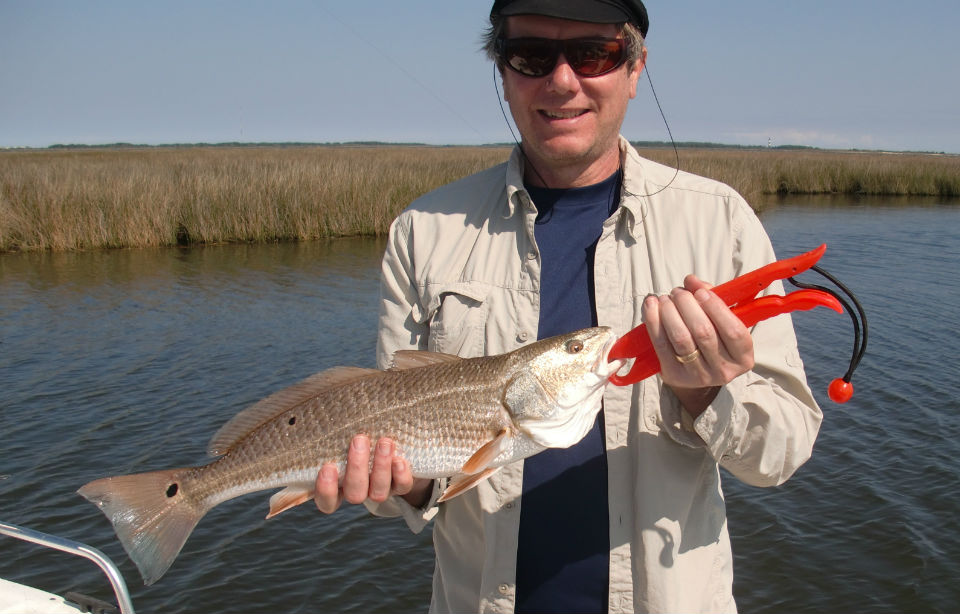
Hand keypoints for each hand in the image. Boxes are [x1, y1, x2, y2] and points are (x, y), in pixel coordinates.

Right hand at [314, 435, 431, 512]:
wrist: (396, 439)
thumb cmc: (360, 430)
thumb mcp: (345, 428)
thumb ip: (335, 425)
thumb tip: (323, 397)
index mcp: (338, 482)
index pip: (326, 500)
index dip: (325, 490)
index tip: (328, 467)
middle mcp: (358, 489)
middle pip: (354, 493)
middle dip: (357, 468)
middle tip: (359, 440)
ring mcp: (380, 489)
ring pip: (378, 492)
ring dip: (380, 467)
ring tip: (384, 442)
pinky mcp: (402, 484)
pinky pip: (402, 487)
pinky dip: (401, 475)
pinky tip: (400, 459)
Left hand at [643, 275, 754, 414]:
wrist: (695, 371)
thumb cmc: (713, 338)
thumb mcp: (721, 321)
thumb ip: (711, 298)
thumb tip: (691, 281)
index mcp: (742, 357)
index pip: (733, 331)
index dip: (716, 308)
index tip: (700, 292)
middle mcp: (723, 370)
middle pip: (703, 332)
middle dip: (687, 305)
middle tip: (678, 292)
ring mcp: (698, 376)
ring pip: (681, 338)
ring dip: (669, 312)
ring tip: (665, 298)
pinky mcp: (674, 375)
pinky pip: (661, 345)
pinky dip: (653, 321)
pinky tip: (651, 305)